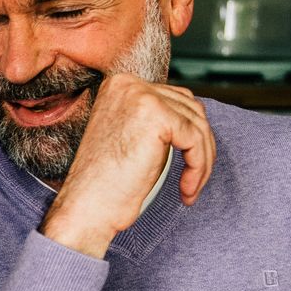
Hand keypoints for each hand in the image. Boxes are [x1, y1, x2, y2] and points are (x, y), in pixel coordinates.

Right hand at [41, 73, 214, 257]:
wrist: (88, 205)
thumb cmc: (106, 183)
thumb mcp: (133, 138)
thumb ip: (156, 120)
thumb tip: (194, 120)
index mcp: (119, 86)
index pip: (173, 99)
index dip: (188, 134)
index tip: (188, 164)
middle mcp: (128, 84)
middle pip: (190, 109)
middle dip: (200, 147)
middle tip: (194, 178)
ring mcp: (141, 96)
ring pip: (197, 125)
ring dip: (201, 161)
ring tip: (190, 188)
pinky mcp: (157, 116)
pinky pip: (196, 139)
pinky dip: (198, 167)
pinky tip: (186, 189)